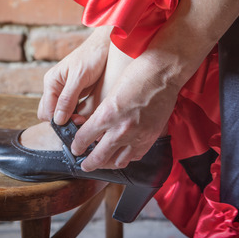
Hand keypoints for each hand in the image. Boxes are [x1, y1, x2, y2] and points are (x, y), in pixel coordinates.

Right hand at [37, 27, 110, 124]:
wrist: (105, 45)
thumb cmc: (91, 56)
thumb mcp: (79, 77)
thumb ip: (67, 98)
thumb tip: (58, 120)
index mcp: (51, 82)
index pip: (46, 111)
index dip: (59, 121)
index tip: (76, 123)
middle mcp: (55, 87)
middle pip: (50, 114)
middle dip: (63, 122)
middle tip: (81, 122)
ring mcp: (64, 90)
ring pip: (61, 113)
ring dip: (71, 119)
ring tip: (85, 119)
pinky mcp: (76, 92)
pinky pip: (71, 109)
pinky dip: (77, 114)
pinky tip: (88, 115)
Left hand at [71, 54, 179, 170]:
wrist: (162, 72)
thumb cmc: (136, 75)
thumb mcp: (110, 92)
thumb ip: (102, 113)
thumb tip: (93, 129)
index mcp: (106, 115)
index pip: (84, 139)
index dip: (76, 146)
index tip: (75, 148)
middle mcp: (120, 129)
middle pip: (98, 157)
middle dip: (88, 163)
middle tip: (84, 165)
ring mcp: (137, 136)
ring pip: (117, 162)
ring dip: (107, 164)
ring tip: (103, 162)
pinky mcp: (150, 137)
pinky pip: (135, 156)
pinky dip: (127, 158)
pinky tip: (123, 155)